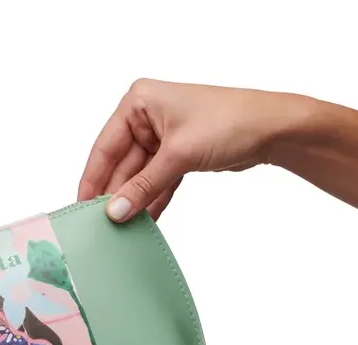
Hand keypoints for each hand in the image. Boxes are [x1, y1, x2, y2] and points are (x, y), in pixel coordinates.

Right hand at [78, 78, 312, 220]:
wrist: (274, 129)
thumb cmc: (229, 122)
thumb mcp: (178, 155)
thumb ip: (143, 186)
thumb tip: (115, 212)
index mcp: (139, 102)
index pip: (105, 147)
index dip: (93, 179)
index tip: (83, 207)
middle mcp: (147, 117)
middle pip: (121, 164)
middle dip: (116, 195)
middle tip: (103, 225)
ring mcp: (162, 138)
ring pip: (139, 177)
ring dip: (134, 201)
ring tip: (122, 229)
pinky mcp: (176, 156)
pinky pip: (156, 182)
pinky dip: (152, 200)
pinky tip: (145, 221)